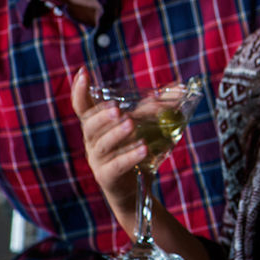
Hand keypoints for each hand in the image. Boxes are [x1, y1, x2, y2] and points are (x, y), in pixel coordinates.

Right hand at [71, 67, 147, 227]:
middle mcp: (92, 142)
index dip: (80, 90)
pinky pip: (116, 166)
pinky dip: (130, 156)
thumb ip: (157, 107)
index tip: (82, 72)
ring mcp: (97, 161)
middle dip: (102, 116)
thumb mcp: (146, 126)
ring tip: (131, 125)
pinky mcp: (107, 177)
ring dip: (117, 134)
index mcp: (97, 126)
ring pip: (102, 145)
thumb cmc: (136, 150)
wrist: (137, 188)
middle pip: (90, 126)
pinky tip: (143, 149)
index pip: (82, 107)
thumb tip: (179, 87)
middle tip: (117, 109)